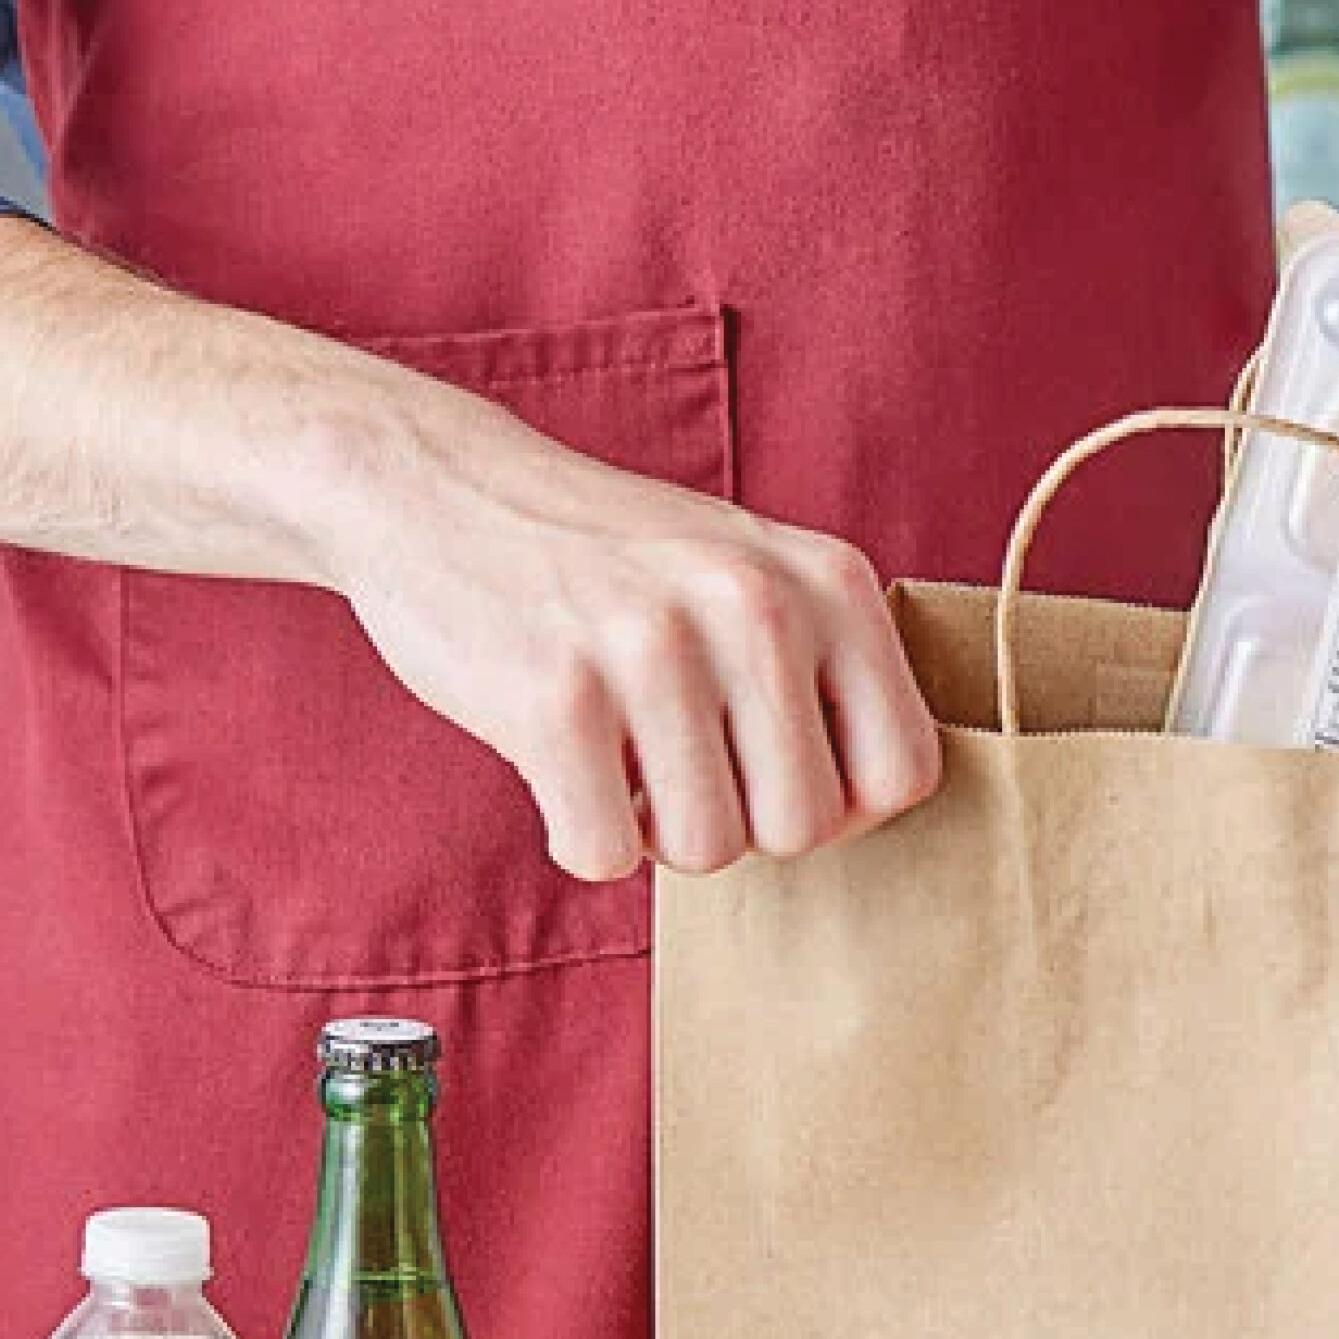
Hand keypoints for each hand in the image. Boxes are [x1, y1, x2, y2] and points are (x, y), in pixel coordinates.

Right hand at [320, 385, 940, 881]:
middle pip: (805, 829)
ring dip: (657, 832)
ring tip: (620, 755)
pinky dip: (580, 836)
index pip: (904, 772)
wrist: (434, 484)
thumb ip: (832, 672)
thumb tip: (878, 810)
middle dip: (741, 825)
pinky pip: (607, 853)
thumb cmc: (612, 563)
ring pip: (710, 851)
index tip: (776, 776)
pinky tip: (559, 764)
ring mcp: (653, 646)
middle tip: (680, 763)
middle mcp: (754, 603)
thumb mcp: (754, 573)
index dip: (844, 807)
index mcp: (828, 581)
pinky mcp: (554, 698)